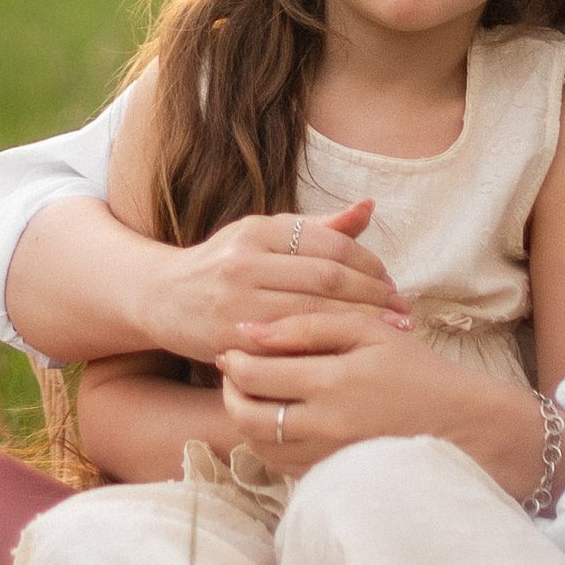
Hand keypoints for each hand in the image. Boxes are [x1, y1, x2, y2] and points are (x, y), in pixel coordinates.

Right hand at [148, 198, 406, 368]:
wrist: (159, 298)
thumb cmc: (224, 265)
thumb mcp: (263, 236)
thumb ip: (318, 228)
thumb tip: (369, 207)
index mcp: (258, 230)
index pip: (331, 244)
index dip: (370, 265)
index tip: (393, 284)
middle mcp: (246, 261)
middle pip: (327, 279)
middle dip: (374, 297)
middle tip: (404, 313)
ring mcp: (236, 301)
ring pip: (313, 314)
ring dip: (360, 325)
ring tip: (391, 334)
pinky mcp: (230, 339)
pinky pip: (288, 347)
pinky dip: (324, 351)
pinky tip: (348, 357)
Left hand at [218, 322, 534, 481]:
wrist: (463, 426)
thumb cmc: (416, 370)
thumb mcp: (369, 330)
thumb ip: (309, 325)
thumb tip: (251, 330)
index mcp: (333, 382)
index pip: (254, 375)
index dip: (233, 359)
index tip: (232, 345)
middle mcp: (325, 426)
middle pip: (245, 416)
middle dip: (229, 391)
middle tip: (232, 370)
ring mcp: (328, 458)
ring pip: (257, 445)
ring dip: (243, 417)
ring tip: (251, 392)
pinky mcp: (332, 477)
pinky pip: (280, 464)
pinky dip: (267, 441)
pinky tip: (278, 416)